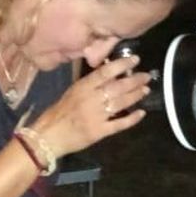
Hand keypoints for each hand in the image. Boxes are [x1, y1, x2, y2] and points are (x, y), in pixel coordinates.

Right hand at [30, 55, 151, 157]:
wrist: (48, 136)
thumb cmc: (60, 113)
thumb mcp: (72, 92)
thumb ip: (90, 84)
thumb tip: (110, 74)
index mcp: (82, 88)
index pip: (105, 72)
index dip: (122, 65)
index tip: (135, 60)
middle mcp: (91, 100)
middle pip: (117, 87)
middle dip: (134, 80)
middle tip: (146, 76)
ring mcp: (96, 116)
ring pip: (120, 103)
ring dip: (135, 96)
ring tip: (145, 90)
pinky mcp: (99, 132)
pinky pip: (119, 124)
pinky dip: (132, 118)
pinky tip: (141, 113)